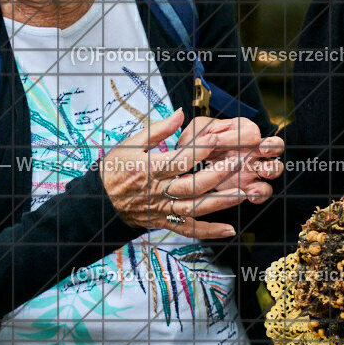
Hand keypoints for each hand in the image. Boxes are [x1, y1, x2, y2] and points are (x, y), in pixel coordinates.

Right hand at [99, 108, 250, 237]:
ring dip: (220, 202)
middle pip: (191, 185)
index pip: (179, 160)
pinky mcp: (164, 222)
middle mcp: (157, 192)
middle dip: (217, 174)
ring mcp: (162, 209)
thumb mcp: (130, 144)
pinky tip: (229, 229)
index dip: (200, 149)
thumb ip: (157, 130)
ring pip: (195, 208)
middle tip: (238, 163)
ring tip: (244, 194)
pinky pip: (188, 229)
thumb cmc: (115, 169)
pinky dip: (209, 231)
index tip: (218, 137)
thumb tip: (180, 113)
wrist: (99, 201)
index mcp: (149, 169)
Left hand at [177, 115, 284, 204]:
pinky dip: (260, 194)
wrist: (195, 164)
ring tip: (262, 172)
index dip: (239, 136)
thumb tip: (210, 140)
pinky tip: (250, 195)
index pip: (251, 131)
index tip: (221, 142)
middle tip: (262, 149)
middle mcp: (254, 148)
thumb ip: (200, 134)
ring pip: (275, 168)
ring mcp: (255, 168)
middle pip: (276, 145)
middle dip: (272, 146)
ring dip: (271, 170)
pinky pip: (263, 191)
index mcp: (242, 130)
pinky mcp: (250, 186)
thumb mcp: (196, 133)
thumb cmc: (198, 142)